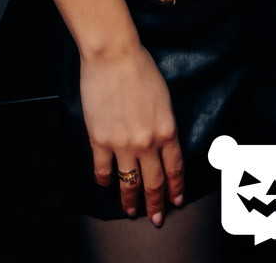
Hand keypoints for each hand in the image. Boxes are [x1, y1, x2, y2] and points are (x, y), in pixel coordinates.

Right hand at [81, 43, 185, 224]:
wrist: (114, 57)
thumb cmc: (141, 70)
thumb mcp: (164, 100)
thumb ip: (165, 125)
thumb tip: (163, 144)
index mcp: (168, 130)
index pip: (175, 169)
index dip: (175, 189)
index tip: (176, 201)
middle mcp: (147, 142)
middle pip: (154, 182)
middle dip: (156, 204)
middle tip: (156, 219)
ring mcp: (122, 144)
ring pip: (128, 182)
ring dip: (130, 200)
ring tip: (130, 211)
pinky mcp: (99, 140)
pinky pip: (102, 170)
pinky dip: (104, 181)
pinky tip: (105, 185)